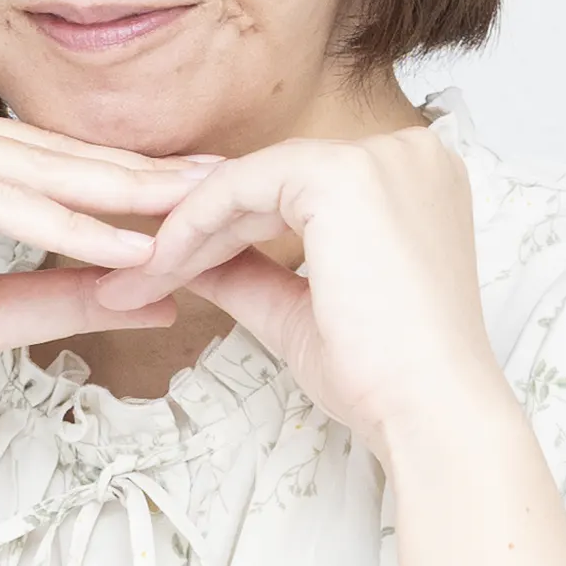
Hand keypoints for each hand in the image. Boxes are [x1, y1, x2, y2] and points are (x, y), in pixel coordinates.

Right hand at [0, 92, 214, 412]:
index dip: (127, 180)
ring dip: (116, 198)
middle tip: (223, 187)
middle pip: (49, 154)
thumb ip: (64, 292)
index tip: (201, 196)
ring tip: (190, 216)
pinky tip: (124, 246)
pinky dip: (66, 225)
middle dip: (140, 177)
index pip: (48, 158)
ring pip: (32, 170)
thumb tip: (154, 293)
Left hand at [92, 119, 499, 458]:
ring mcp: (380, 158)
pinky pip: (242, 186)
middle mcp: (406, 154)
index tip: (170, 272)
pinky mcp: (343, 175)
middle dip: (197, 234)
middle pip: (271, 184)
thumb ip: (249, 273)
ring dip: (187, 233)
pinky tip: (164, 266)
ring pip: (250, 182)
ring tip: (139, 282)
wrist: (428, 411)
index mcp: (412, 183)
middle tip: (137, 280)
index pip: (296, 192)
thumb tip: (189, 260)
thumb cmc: (386, 376)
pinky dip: (196, 225)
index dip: (226, 231)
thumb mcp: (301, 310)